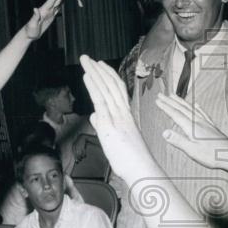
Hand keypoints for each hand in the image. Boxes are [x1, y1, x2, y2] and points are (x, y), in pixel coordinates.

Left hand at [24, 0, 70, 39]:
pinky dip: (60, 5)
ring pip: (57, 4)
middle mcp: (46, 10)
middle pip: (56, 0)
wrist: (29, 34)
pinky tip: (62, 2)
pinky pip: (56, 10)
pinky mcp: (50, 17)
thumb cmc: (30, 30)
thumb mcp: (32, 24)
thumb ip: (35, 16)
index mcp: (43, 11)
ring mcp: (48, 13)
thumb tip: (35, 9)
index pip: (50, 1)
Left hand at [79, 55, 153, 182]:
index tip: (101, 66)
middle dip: (99, 69)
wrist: (141, 169)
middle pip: (111, 85)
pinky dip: (94, 86)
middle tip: (89, 58)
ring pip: (106, 88)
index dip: (109, 76)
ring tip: (86, 61)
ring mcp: (117, 117)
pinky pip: (102, 100)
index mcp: (126, 116)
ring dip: (95, 72)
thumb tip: (94, 117)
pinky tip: (88, 76)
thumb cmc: (131, 160)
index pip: (118, 91)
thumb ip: (104, 126)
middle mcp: (123, 113)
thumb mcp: (115, 140)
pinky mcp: (110, 124)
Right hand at [156, 94, 227, 169]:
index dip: (165, 107)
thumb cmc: (212, 156)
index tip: (157, 100)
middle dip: (170, 101)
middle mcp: (198, 122)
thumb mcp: (192, 151)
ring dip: (181, 101)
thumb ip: (178, 141)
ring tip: (173, 96)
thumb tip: (164, 132)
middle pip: (181, 109)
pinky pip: (201, 112)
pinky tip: (196, 105)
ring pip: (191, 108)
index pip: (175, 115)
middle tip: (161, 95)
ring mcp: (206, 123)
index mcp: (192, 128)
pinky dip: (196, 107)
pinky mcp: (212, 126)